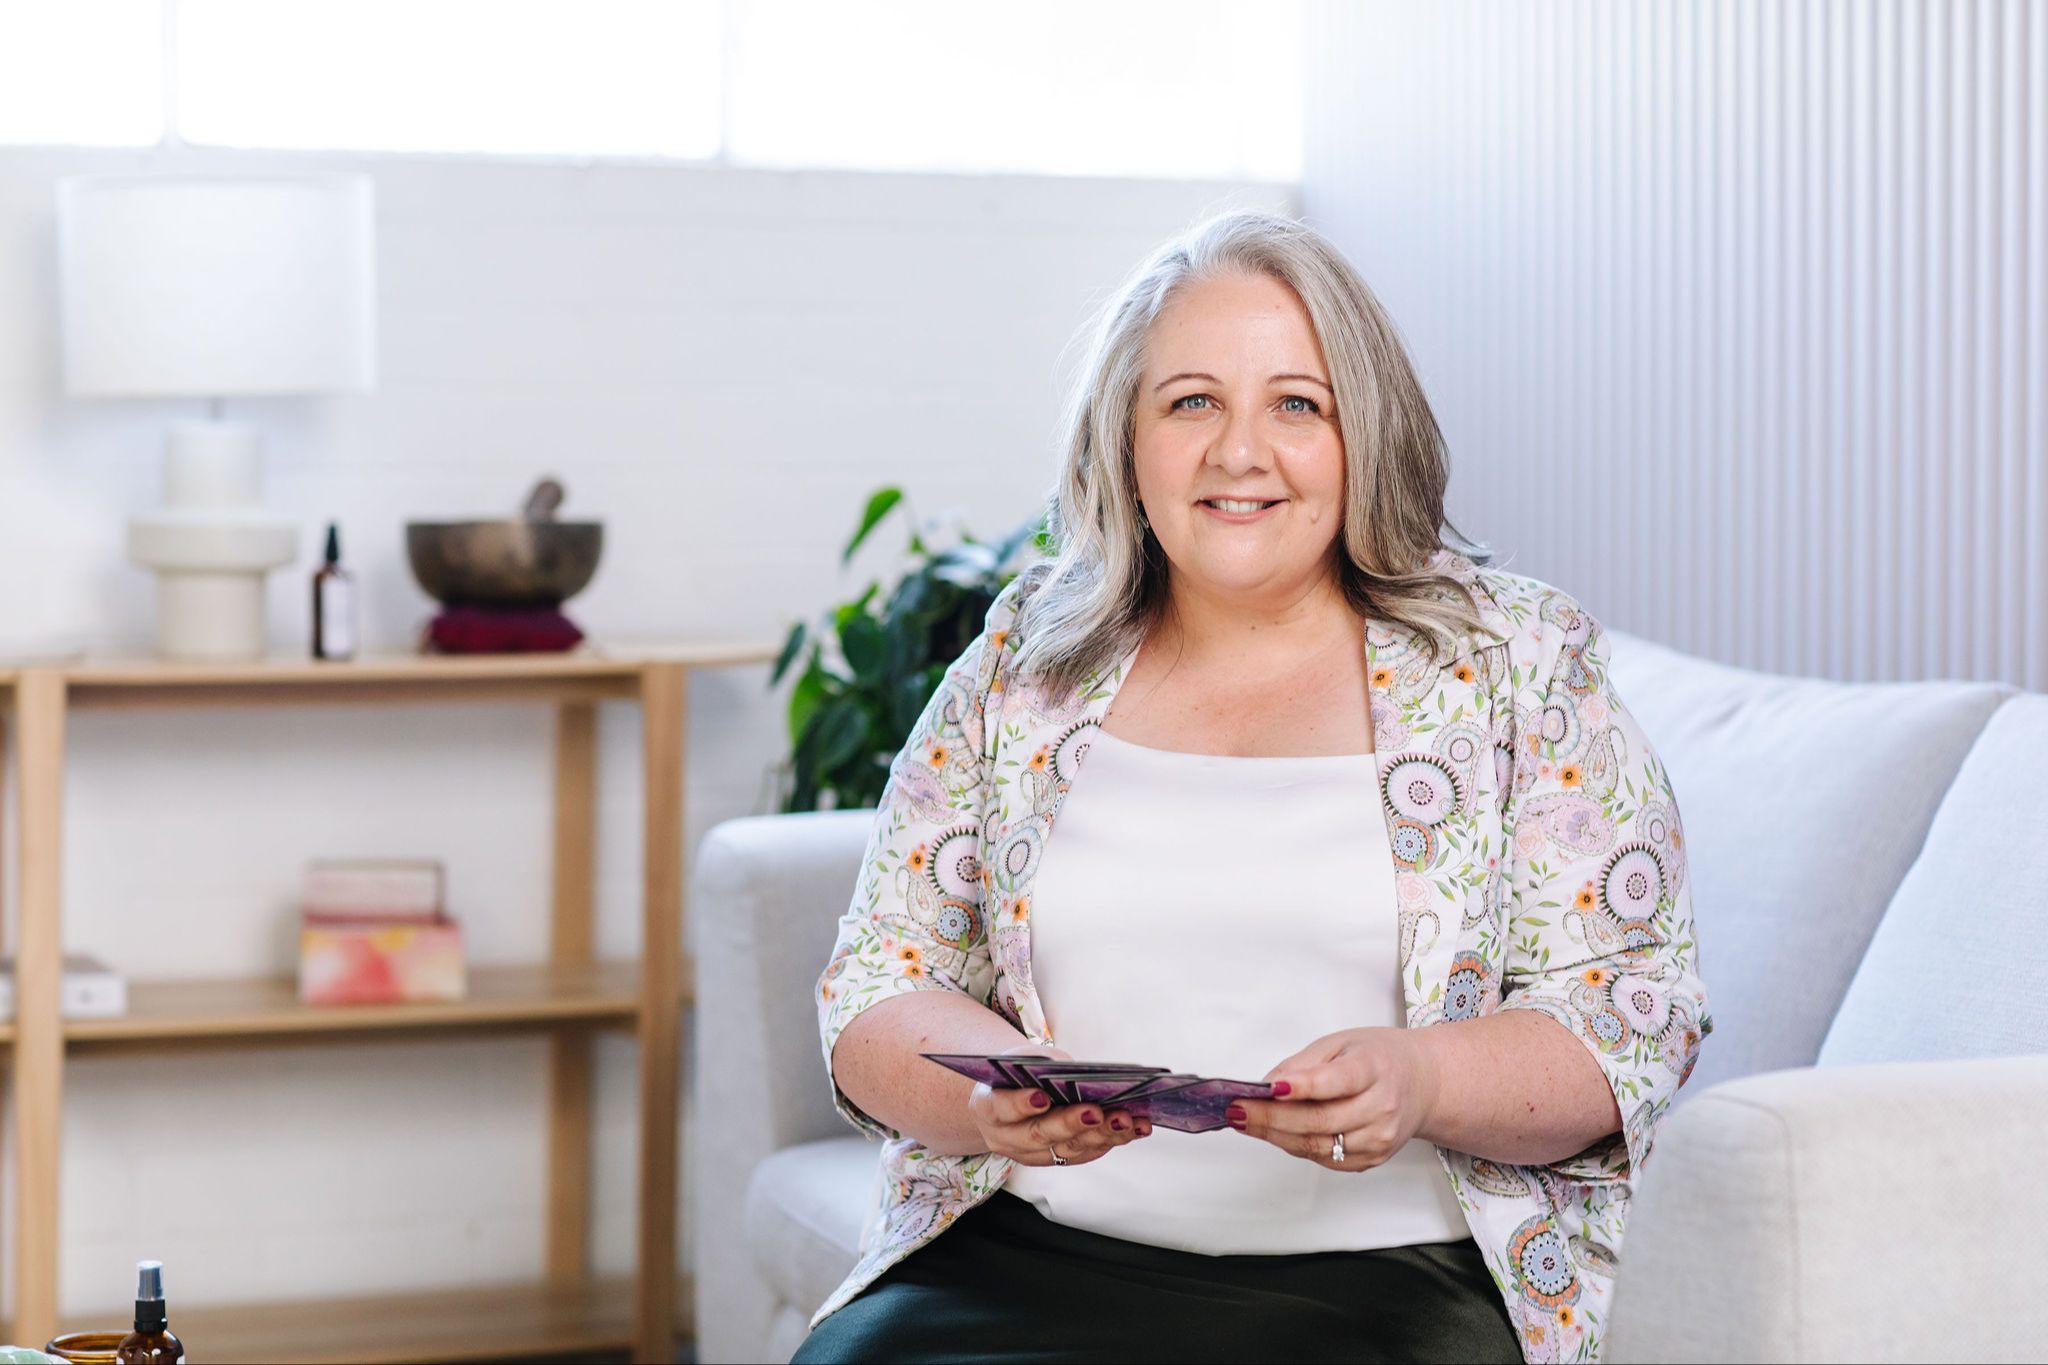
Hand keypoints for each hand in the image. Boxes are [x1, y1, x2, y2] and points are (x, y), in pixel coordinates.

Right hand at [965, 1043, 1152, 1165]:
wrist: (1009, 1096)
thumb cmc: (1018, 1072)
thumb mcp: (1022, 1059)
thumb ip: (1044, 1068)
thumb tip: (1084, 1078)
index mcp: (988, 1107)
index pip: (1001, 1108)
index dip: (1020, 1104)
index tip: (1041, 1097)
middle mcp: (1006, 1138)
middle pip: (1039, 1135)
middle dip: (1071, 1123)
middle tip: (1096, 1111)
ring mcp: (1031, 1155)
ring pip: (1067, 1149)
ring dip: (1101, 1135)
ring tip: (1127, 1119)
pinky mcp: (1056, 1159)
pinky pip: (1086, 1153)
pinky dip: (1112, 1140)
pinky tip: (1136, 1127)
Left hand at [1227, 1027, 1439, 1169]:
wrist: (1423, 1084)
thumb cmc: (1379, 1058)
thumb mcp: (1342, 1043)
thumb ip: (1304, 1064)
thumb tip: (1267, 1086)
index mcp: (1375, 1069)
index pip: (1335, 1082)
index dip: (1300, 1087)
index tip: (1266, 1088)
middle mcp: (1381, 1108)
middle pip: (1319, 1121)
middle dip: (1270, 1117)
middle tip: (1236, 1110)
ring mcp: (1378, 1139)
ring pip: (1317, 1145)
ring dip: (1275, 1135)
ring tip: (1244, 1122)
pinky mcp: (1371, 1159)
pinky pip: (1324, 1158)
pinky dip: (1294, 1145)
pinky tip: (1274, 1132)